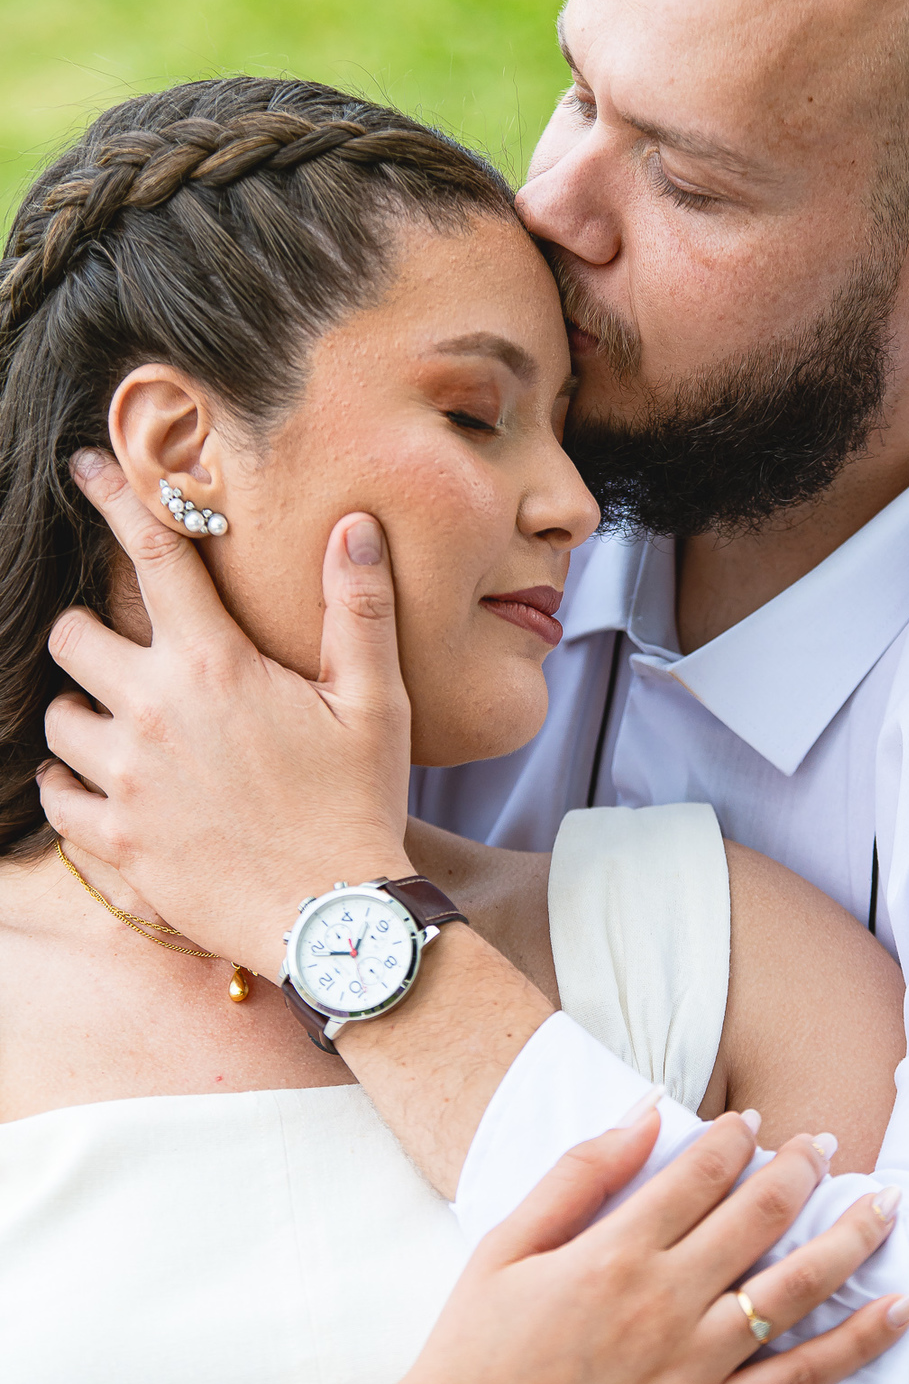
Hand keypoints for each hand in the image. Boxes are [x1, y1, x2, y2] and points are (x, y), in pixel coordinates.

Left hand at [38, 450, 412, 976]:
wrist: (334, 918)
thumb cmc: (360, 804)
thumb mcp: (376, 702)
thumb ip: (358, 608)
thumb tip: (353, 525)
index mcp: (216, 666)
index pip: (152, 557)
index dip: (116, 500)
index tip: (86, 465)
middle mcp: (155, 712)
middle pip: (73, 636)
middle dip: (92, 631)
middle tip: (127, 649)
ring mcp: (128, 780)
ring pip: (59, 717)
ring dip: (83, 711)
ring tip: (121, 724)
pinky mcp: (115, 840)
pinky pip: (56, 796)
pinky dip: (68, 784)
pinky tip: (96, 784)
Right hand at [362, 1105, 908, 1383]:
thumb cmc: (471, 1351)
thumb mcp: (506, 1242)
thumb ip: (579, 1172)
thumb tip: (644, 1109)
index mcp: (612, 1251)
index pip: (701, 1172)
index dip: (737, 1137)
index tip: (756, 1122)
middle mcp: (664, 1302)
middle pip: (759, 1215)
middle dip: (802, 1169)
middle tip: (824, 1144)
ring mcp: (693, 1369)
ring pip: (795, 1287)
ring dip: (850, 1237)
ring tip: (887, 1203)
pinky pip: (802, 1380)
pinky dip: (860, 1342)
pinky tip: (902, 1307)